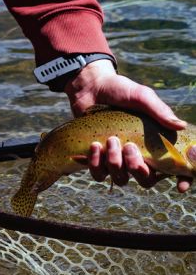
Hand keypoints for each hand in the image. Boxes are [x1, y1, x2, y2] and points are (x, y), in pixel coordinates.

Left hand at [64, 60, 191, 191]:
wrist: (91, 87)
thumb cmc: (120, 91)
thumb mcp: (142, 96)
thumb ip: (159, 111)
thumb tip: (181, 126)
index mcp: (155, 143)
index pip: (175, 169)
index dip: (182, 180)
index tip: (180, 187)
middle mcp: (139, 155)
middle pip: (146, 180)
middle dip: (138, 169)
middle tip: (130, 147)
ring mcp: (117, 159)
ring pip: (121, 178)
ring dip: (116, 163)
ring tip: (111, 140)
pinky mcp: (97, 159)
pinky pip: (98, 174)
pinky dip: (96, 163)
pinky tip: (95, 145)